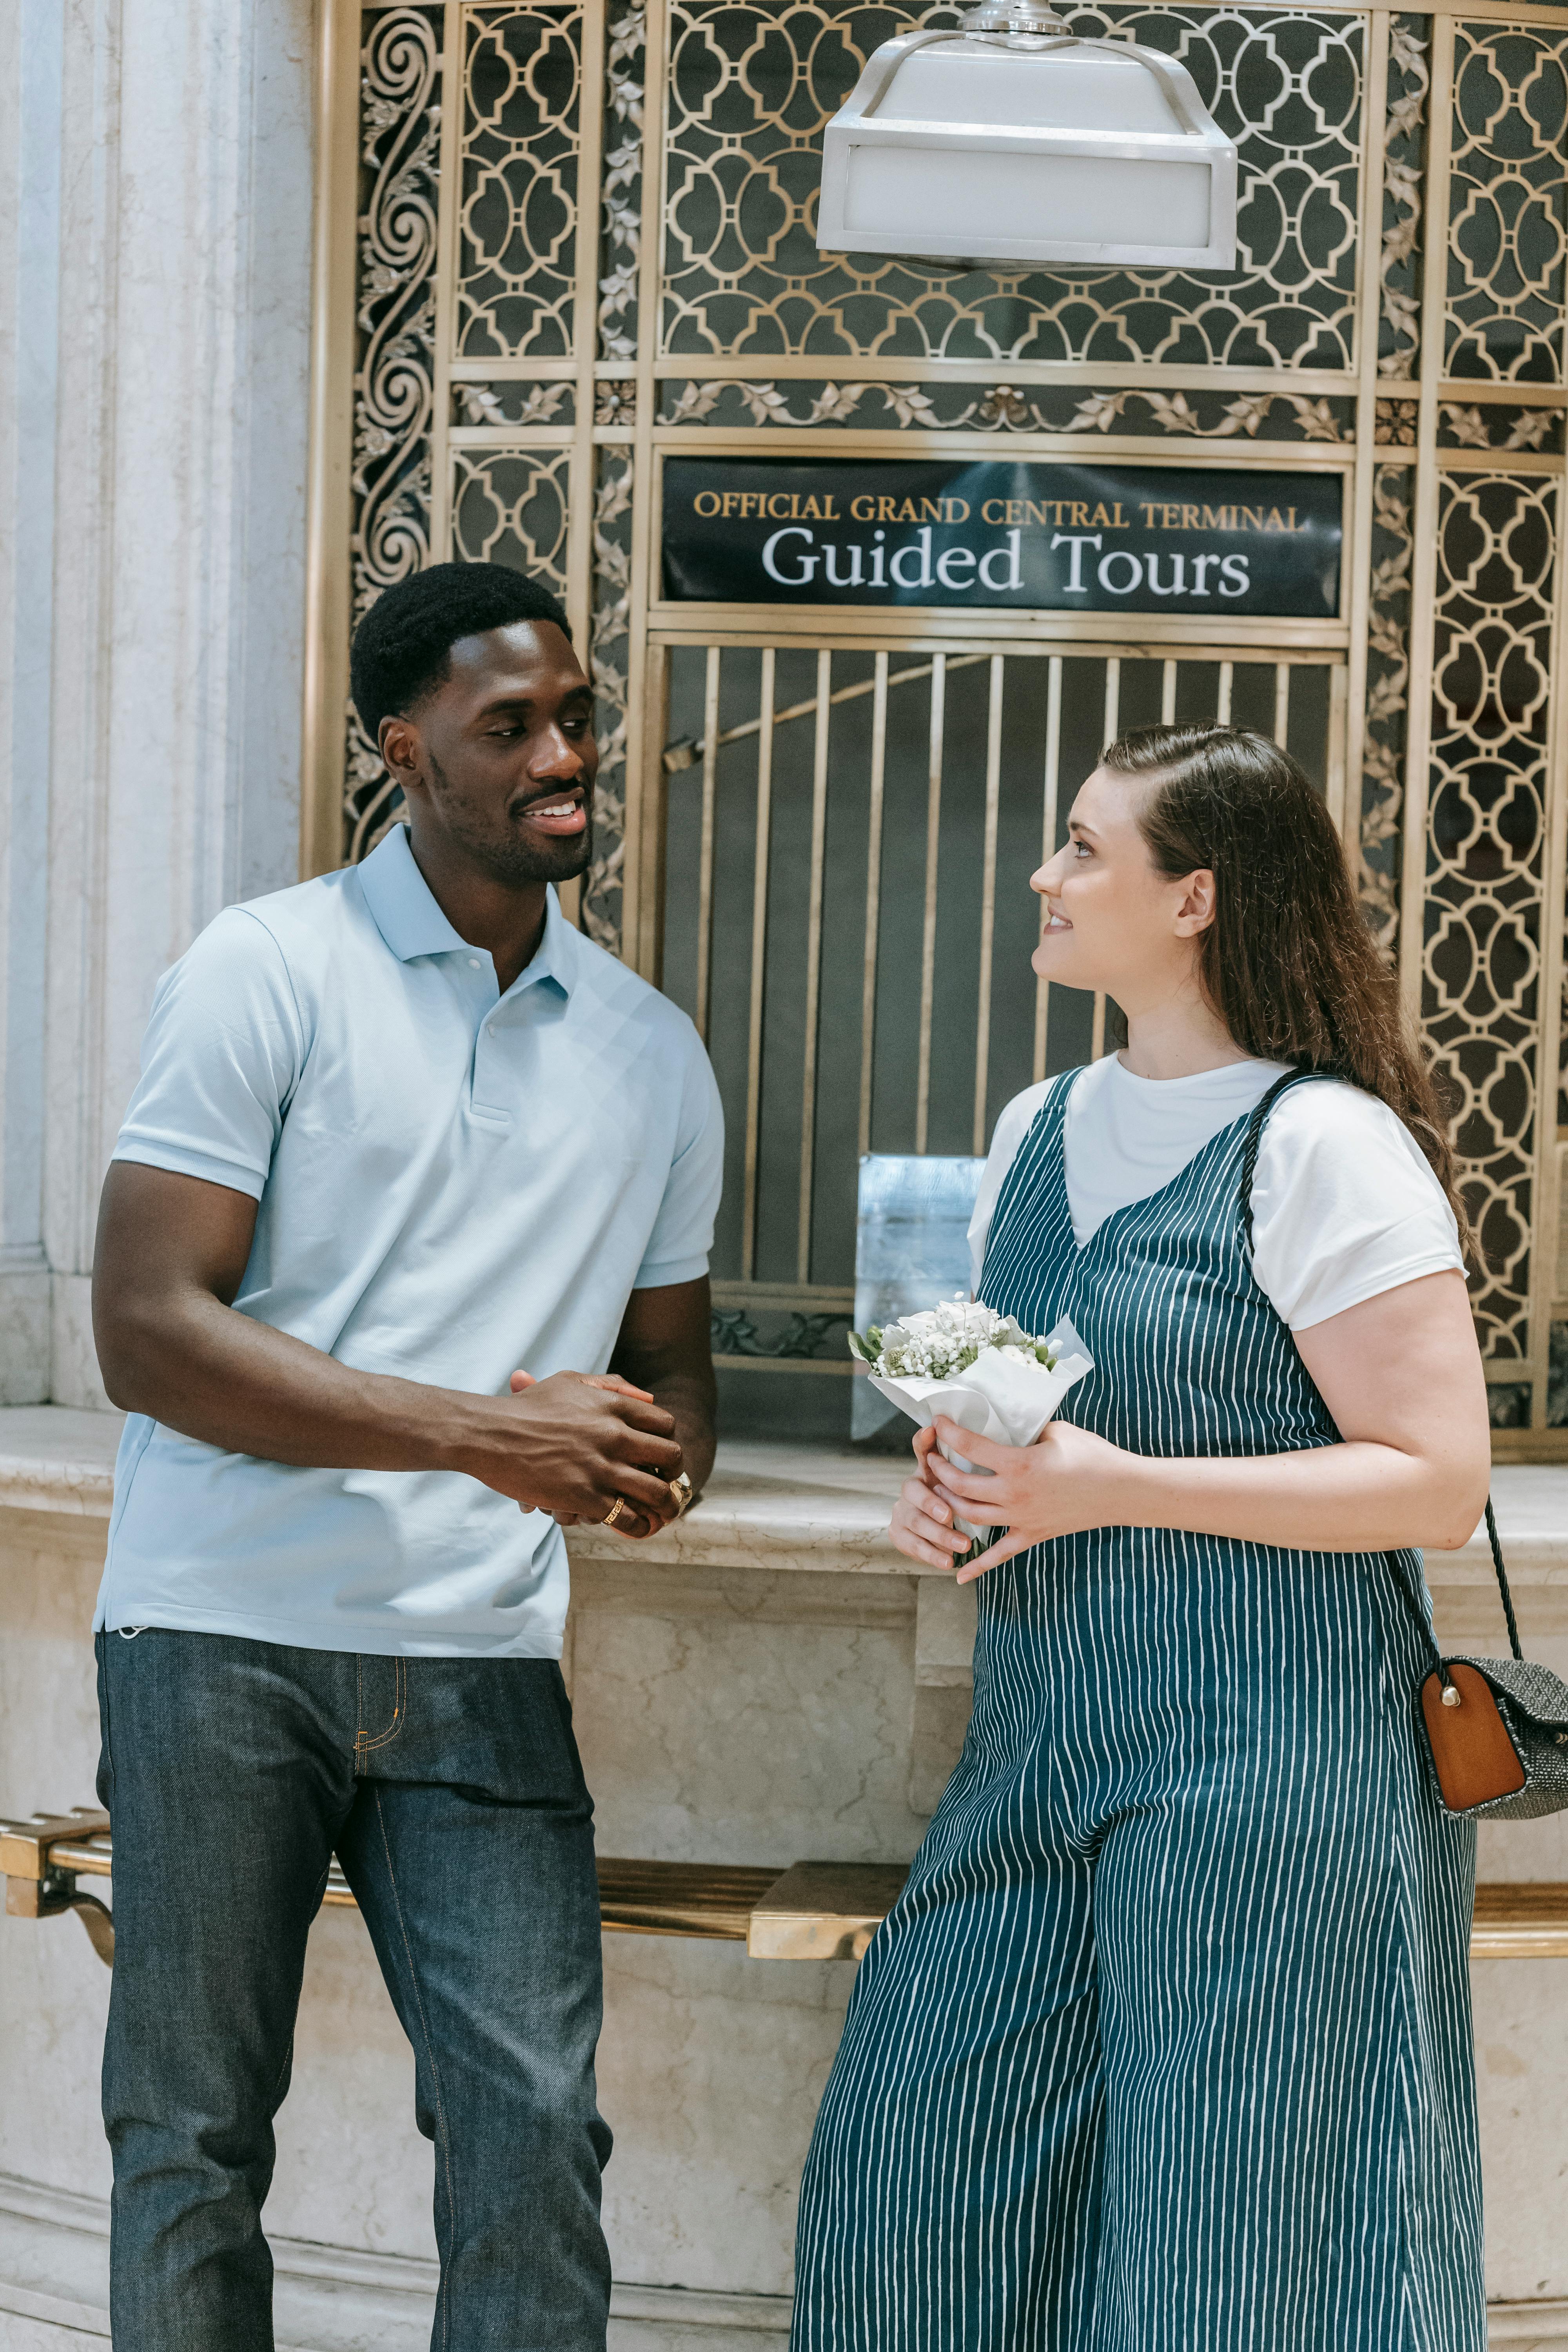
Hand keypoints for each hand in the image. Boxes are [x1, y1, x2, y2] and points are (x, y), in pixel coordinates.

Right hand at [457, 1369, 682, 1534]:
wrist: (490, 1435)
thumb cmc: (527, 1408)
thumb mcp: (570, 1382)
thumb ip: (610, 1386)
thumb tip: (649, 1397)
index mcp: (612, 1406)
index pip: (664, 1424)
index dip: (668, 1440)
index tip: (661, 1453)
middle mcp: (613, 1435)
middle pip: (669, 1457)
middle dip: (674, 1472)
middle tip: (667, 1481)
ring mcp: (600, 1467)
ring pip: (655, 1491)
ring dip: (664, 1504)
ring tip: (662, 1510)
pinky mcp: (584, 1497)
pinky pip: (627, 1517)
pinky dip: (637, 1525)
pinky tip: (637, 1526)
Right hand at [889, 1425, 975, 1572]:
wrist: (938, 1531)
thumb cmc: (962, 1502)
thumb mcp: (969, 1484)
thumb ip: (972, 1469)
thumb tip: (995, 1448)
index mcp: (927, 1470)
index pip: (922, 1450)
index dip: (923, 1442)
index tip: (931, 1431)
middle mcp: (911, 1488)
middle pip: (913, 1491)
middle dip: (930, 1503)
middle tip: (949, 1515)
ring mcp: (901, 1511)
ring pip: (914, 1521)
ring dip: (938, 1535)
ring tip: (962, 1545)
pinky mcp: (898, 1533)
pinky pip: (912, 1545)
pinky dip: (931, 1555)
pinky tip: (948, 1561)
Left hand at [926, 1415, 1133, 1581]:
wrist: (1122, 1491)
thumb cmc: (1093, 1455)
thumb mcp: (1057, 1431)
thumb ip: (1026, 1431)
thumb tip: (1006, 1428)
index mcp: (1018, 1465)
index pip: (970, 1447)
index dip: (948, 1432)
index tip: (937, 1421)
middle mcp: (1013, 1495)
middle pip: (960, 1484)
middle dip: (939, 1468)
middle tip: (931, 1456)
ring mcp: (1020, 1519)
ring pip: (969, 1516)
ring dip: (948, 1503)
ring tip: (939, 1489)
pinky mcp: (1031, 1535)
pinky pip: (998, 1555)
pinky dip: (977, 1567)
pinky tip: (958, 1576)